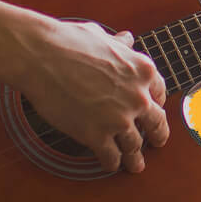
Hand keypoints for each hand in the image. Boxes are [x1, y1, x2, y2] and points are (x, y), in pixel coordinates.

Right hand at [16, 20, 170, 173]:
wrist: (40, 55)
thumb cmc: (67, 41)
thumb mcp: (102, 36)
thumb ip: (119, 44)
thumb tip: (126, 40)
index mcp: (142, 70)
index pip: (159, 93)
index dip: (156, 104)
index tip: (152, 110)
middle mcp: (137, 97)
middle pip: (155, 123)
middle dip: (157, 135)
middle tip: (157, 142)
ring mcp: (119, 118)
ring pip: (134, 145)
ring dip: (135, 157)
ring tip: (135, 164)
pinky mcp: (97, 135)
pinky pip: (111, 157)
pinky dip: (111, 163)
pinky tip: (110, 165)